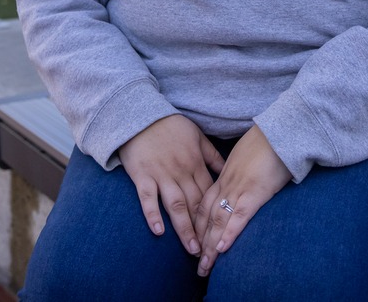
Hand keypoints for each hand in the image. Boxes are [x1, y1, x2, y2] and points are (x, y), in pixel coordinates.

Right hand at [117, 114, 225, 255]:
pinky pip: (148, 198)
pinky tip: (159, 232)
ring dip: (185, 229)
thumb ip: (212, 156)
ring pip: (176, 205)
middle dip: (204, 230)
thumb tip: (227, 171)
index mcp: (195, 164)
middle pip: (196, 205)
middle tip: (211, 252)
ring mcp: (161, 175)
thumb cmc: (170, 125)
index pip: (210, 195)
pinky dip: (153, 215)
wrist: (140, 115)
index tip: (223, 234)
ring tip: (192, 250)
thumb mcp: (197, 136)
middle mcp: (180, 172)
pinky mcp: (142, 176)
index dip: (217, 215)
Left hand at [193, 125, 291, 276]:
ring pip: (219, 220)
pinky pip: (239, 216)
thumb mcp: (246, 158)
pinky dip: (230, 233)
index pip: (204, 205)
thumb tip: (241, 182)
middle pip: (207, 217)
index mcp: (224, 176)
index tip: (195, 243)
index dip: (198, 225)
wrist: (279, 130)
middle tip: (197, 263)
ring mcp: (239, 188)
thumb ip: (240, 172)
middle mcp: (227, 184)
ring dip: (211, 245)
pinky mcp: (255, 192)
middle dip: (201, 242)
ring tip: (206, 266)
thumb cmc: (266, 142)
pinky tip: (223, 248)